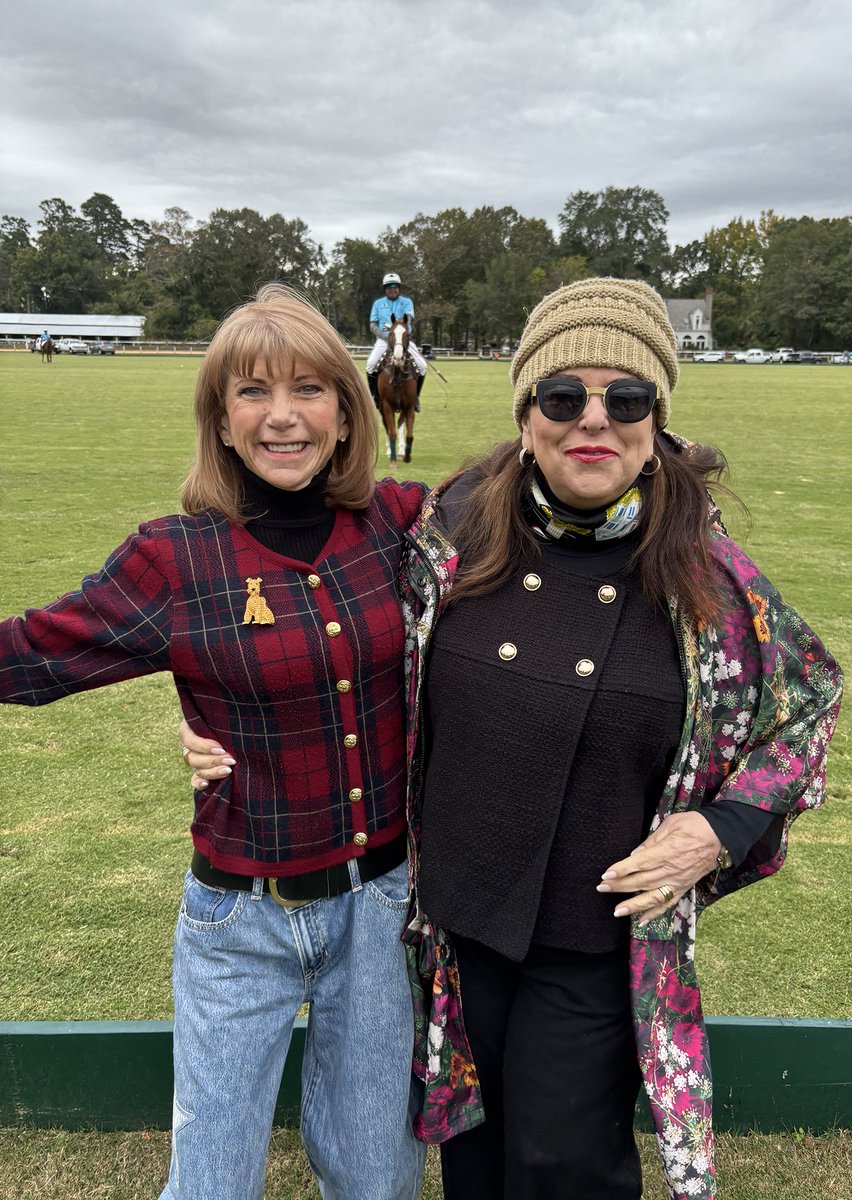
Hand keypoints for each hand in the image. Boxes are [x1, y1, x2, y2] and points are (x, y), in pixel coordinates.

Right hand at [179, 718, 235, 788]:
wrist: (239, 723)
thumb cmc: (229, 715)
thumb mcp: (219, 713)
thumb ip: (217, 715)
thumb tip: (221, 714)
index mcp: (188, 728)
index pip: (189, 740)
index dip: (203, 746)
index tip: (221, 747)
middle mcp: (189, 744)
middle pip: (193, 758)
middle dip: (213, 760)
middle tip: (231, 759)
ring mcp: (194, 758)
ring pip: (197, 769)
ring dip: (212, 771)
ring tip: (228, 770)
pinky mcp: (201, 770)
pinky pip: (195, 780)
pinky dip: (199, 783)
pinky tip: (206, 784)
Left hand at [596, 812, 721, 924]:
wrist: (720, 837)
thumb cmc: (694, 826)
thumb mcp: (671, 825)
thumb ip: (651, 841)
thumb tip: (634, 854)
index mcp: (667, 852)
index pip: (639, 863)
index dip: (621, 870)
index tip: (606, 875)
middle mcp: (671, 870)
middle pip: (641, 881)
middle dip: (620, 886)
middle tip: (601, 888)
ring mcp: (678, 882)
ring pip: (652, 897)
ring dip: (633, 905)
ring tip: (617, 911)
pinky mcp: (683, 888)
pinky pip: (667, 904)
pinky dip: (654, 913)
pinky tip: (641, 920)